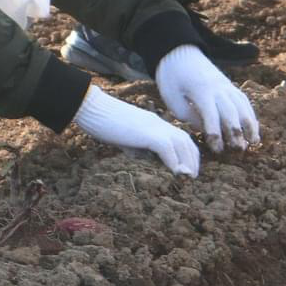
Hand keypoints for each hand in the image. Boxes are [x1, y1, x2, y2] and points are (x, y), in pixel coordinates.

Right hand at [75, 86, 200, 176]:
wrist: (93, 108)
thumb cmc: (105, 123)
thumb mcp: (125, 139)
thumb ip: (137, 148)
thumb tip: (144, 159)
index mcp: (154, 124)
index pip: (180, 138)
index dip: (187, 153)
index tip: (188, 169)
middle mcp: (158, 124)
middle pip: (185, 140)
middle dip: (192, 159)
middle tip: (192, 177)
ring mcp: (154, 126)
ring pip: (181, 143)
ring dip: (187, 162)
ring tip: (188, 177)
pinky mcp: (146, 132)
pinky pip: (166, 147)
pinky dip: (173, 161)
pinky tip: (175, 173)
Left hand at [154, 45, 259, 151]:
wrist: (178, 51)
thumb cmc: (171, 76)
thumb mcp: (171, 97)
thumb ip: (187, 115)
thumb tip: (204, 128)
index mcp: (200, 90)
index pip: (212, 115)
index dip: (216, 133)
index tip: (217, 149)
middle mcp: (217, 87)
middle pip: (231, 111)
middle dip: (236, 132)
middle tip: (239, 150)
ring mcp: (225, 84)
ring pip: (242, 105)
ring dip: (249, 123)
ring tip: (254, 141)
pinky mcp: (228, 84)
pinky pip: (243, 99)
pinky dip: (250, 113)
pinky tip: (253, 126)